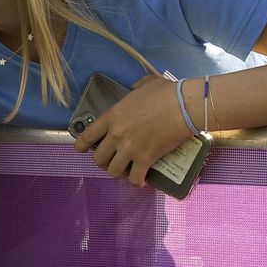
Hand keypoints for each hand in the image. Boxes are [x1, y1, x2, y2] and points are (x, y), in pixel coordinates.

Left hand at [73, 75, 190, 187]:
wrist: (184, 105)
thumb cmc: (166, 93)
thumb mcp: (144, 84)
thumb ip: (134, 89)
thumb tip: (134, 89)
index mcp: (112, 116)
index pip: (88, 136)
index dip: (81, 146)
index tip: (81, 150)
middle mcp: (116, 134)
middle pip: (98, 158)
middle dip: (104, 162)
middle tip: (113, 160)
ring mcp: (130, 148)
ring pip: (113, 171)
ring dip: (118, 173)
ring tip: (126, 170)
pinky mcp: (146, 159)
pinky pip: (135, 178)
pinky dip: (137, 181)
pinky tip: (141, 180)